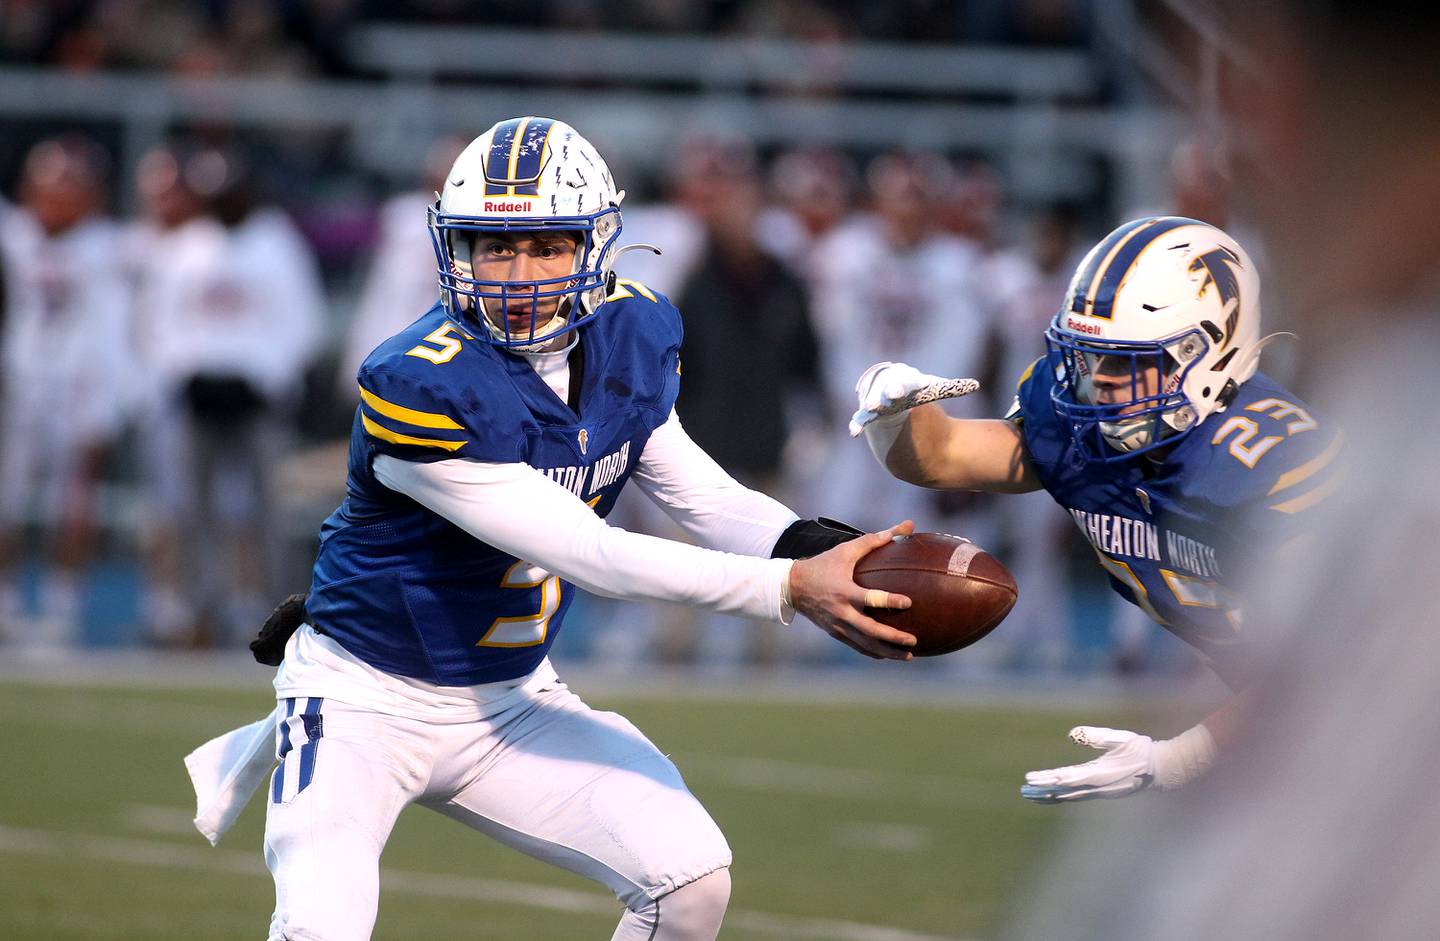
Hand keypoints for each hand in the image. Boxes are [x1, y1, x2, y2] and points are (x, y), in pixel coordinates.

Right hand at [787, 520, 917, 659]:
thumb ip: (874, 540)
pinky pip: (857, 647)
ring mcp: (838, 626)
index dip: (889, 601)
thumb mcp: (845, 550)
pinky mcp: (835, 633)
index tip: (908, 602)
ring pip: (865, 644)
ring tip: (909, 656)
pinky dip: (874, 653)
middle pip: (870, 630)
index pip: (870, 598)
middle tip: (914, 640)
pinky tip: (889, 656)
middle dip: (893, 638)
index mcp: (844, 591)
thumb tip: (906, 527)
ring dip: (888, 652)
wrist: (793, 587)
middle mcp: (841, 612)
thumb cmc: (823, 565)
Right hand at [848, 361, 978, 437]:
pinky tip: (855, 432)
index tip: (896, 394)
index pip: (900, 380)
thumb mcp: (932, 390)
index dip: (898, 386)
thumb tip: (976, 384)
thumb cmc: (915, 394)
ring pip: (870, 402)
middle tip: (882, 401)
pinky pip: (861, 418)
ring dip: (870, 406)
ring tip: (870, 411)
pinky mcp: (868, 415)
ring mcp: (875, 400)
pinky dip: (858, 424)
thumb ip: (950, 388)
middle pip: (882, 389)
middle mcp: (886, 387)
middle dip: (882, 394)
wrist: (892, 402)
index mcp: (904, 379)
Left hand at [1020, 726, 1158, 802]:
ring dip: (1050, 796)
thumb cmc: (1141, 750)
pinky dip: (1063, 796)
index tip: (1033, 779)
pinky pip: (1078, 797)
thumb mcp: (1119, 738)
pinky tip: (1053, 796)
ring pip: (1070, 796)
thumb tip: (1072, 734)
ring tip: (1031, 796)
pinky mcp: (1103, 793)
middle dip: (1044, 789)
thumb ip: (1096, 736)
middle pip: (1064, 789)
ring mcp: (1101, 793)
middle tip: (1024, 788)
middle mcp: (1098, 787)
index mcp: (1100, 774)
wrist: (1162, 770)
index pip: (1068, 777)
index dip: (1049, 779)